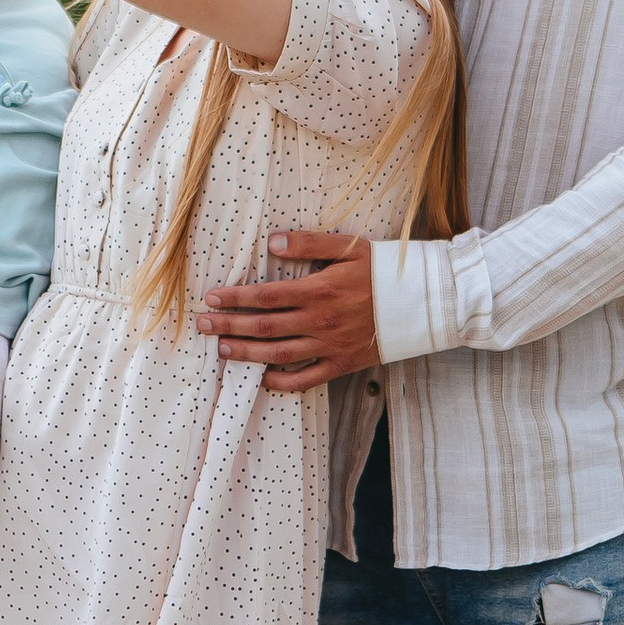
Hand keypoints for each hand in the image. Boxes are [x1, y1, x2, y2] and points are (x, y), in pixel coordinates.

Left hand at [198, 231, 378, 392]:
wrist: (421, 302)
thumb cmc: (384, 271)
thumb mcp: (349, 247)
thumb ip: (309, 243)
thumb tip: (272, 242)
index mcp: (318, 291)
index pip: (265, 296)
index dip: (235, 298)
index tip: (212, 297)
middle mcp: (319, 321)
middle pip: (264, 326)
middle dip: (228, 325)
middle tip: (202, 324)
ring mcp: (329, 346)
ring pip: (278, 354)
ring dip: (246, 352)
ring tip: (221, 348)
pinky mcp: (341, 364)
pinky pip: (306, 379)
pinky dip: (282, 382)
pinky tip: (262, 378)